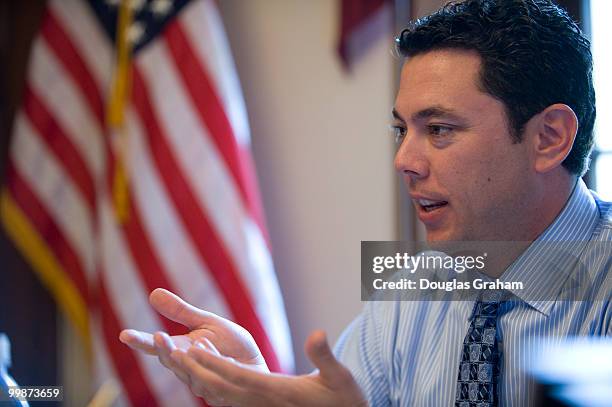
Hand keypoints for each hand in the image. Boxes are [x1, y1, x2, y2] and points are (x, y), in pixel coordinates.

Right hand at [119, 288, 268, 388]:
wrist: (256, 364)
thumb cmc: (231, 344)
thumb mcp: (206, 323)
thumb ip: (180, 312)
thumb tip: (153, 293)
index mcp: (182, 351)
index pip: (156, 348)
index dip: (140, 342)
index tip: (125, 335)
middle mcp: (188, 370)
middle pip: (171, 362)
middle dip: (164, 351)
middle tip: (158, 337)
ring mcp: (203, 383)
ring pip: (192, 374)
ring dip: (192, 359)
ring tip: (193, 344)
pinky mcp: (221, 392)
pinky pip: (217, 379)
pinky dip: (217, 365)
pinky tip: (219, 355)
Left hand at [172, 330, 367, 406]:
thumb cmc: (344, 400)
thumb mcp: (339, 376)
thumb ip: (324, 355)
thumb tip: (317, 333)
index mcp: (278, 392)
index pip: (239, 377)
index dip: (215, 363)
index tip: (195, 347)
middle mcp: (263, 403)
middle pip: (220, 388)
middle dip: (195, 370)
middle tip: (173, 350)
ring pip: (220, 395)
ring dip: (199, 377)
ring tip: (182, 356)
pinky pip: (229, 400)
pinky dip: (212, 385)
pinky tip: (204, 372)